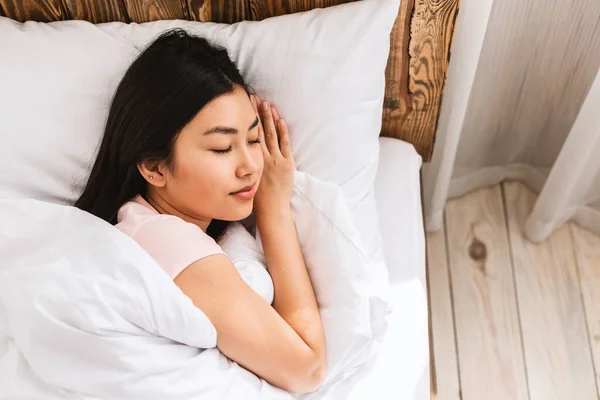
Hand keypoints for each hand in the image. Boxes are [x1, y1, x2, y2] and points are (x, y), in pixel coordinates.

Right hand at [251, 93, 295, 218]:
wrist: (272, 208)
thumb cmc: (258, 196)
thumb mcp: (247, 177)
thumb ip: (244, 164)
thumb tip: (236, 154)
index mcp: (252, 160)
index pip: (249, 135)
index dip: (248, 120)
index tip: (245, 107)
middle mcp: (263, 158)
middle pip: (260, 130)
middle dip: (258, 113)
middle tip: (255, 97)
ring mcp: (277, 160)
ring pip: (272, 135)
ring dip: (269, 118)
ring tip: (266, 104)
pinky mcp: (287, 164)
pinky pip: (285, 144)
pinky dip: (283, 132)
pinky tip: (280, 120)